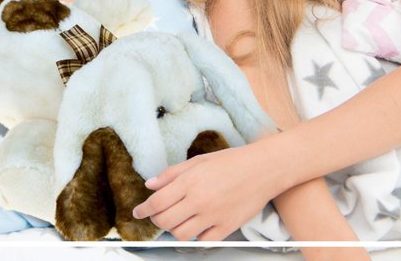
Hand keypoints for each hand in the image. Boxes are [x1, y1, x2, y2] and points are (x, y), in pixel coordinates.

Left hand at [132, 143, 278, 240]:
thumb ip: (172, 174)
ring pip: (182, 235)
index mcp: (190, 182)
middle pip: (166, 222)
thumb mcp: (198, 160)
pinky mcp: (226, 228)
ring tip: (177, 219)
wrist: (262, 169)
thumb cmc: (232, 161)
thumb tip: (151, 184)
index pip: (158, 202)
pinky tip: (196, 225)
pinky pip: (203, 241)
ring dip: (174, 229)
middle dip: (156, 220)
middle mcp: (199, 201)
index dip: (144, 210)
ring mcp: (213, 216)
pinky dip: (196, 236)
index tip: (138, 212)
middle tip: (156, 215)